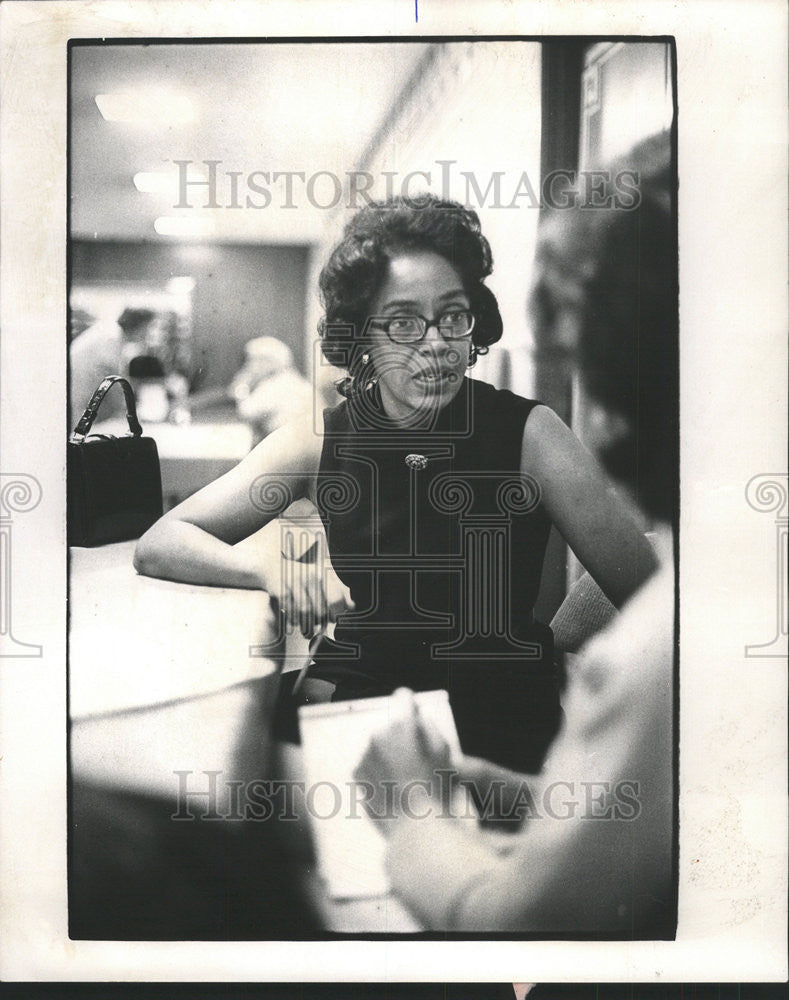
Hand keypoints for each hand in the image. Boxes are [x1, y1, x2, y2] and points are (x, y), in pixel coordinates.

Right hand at [241, 519, 353, 635]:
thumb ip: (337, 590)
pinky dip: (294, 622)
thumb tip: (352, 606)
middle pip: (320, 610)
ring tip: (309, 631)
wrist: (270, 565)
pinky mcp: (280, 593)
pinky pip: (290, 613)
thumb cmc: (299, 572)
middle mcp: (308, 578)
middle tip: (320, 626)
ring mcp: (293, 585)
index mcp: (321, 573)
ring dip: (307, 627)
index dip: (337, 613)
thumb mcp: (320, 576)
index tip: (335, 619)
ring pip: (305, 614)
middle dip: (321, 622)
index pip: (335, 599)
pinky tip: (295, 623)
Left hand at [353, 689, 453, 836]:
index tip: (413, 710)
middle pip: (390, 726)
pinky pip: (371, 765)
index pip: (403, 698)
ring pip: (379, 747)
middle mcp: (379, 736)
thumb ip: (431, 729)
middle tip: (417, 758)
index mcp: (402, 726)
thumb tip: (419, 720)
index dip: (411, 704)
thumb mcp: (444, 754)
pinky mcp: (358, 775)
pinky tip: (394, 787)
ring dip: (389, 755)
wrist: (415, 829)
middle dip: (401, 736)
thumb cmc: (435, 791)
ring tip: (406, 778)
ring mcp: (365, 756)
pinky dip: (379, 771)